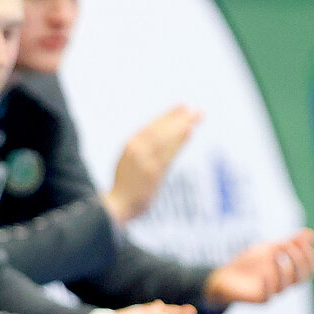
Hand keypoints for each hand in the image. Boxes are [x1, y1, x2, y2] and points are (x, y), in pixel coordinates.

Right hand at [104, 105, 199, 223]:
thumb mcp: (131, 163)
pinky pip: (169, 154)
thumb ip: (146, 150)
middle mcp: (136, 150)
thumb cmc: (126, 186)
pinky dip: (179, 142)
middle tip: (195, 111)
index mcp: (130, 145)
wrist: (117, 205)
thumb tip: (169, 140)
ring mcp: (144, 161)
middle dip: (178, 118)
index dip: (167, 116)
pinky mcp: (153, 172)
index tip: (182, 107)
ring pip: (165, 139)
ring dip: (181, 126)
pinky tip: (189, 132)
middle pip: (160, 130)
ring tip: (196, 117)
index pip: (152, 126)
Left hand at [203, 229, 313, 306]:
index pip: (310, 269)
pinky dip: (269, 282)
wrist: (225, 275)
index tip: (301, 241)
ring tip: (273, 252)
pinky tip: (264, 271)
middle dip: (298, 259)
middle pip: (303, 278)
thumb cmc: (250, 262)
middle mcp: (285, 284)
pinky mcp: (260, 299)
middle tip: (286, 245)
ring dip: (283, 267)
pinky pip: (269, 294)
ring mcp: (273, 292)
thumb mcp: (270, 248)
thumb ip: (289, 242)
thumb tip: (311, 235)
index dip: (309, 256)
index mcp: (291, 273)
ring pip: (287, 285)